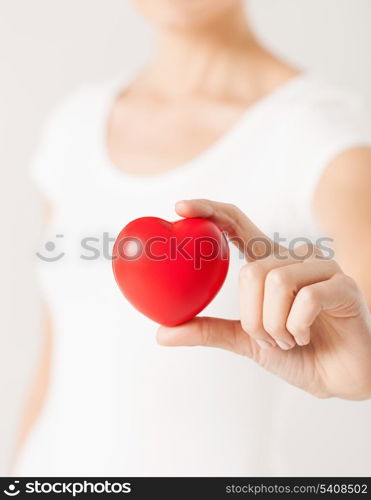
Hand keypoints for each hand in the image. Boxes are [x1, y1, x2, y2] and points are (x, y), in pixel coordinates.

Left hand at [157, 199, 370, 399]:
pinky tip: (305, 337)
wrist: (337, 379)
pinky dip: (296, 328)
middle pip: (252, 270)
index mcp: (270, 264)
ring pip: (276, 282)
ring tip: (288, 340)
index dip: (210, 210)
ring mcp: (322, 268)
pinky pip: (306, 298)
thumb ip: (208, 330)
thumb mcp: (245, 340)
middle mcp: (294, 258)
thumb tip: (162, 333)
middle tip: (269, 339)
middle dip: (253, 317)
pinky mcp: (343, 285)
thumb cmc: (295, 353)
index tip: (180, 207)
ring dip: (274, 326)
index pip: (237, 224)